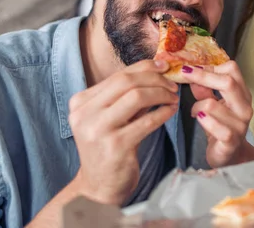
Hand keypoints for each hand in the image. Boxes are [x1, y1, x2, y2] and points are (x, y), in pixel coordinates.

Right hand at [67, 60, 178, 204]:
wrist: (99, 187)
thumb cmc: (108, 148)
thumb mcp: (110, 118)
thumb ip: (125, 96)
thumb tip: (156, 71)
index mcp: (80, 102)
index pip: (117, 75)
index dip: (144, 68)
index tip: (163, 67)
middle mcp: (84, 114)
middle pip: (126, 82)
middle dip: (155, 79)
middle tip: (172, 85)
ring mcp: (98, 130)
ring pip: (136, 97)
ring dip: (161, 94)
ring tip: (173, 98)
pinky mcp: (115, 146)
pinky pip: (146, 121)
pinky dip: (163, 113)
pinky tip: (171, 111)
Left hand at [180, 61, 253, 166]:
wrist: (229, 157)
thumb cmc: (221, 127)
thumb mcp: (212, 104)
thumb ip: (204, 89)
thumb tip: (190, 72)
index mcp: (242, 94)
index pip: (232, 69)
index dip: (211, 66)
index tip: (194, 69)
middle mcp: (244, 107)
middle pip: (228, 82)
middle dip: (202, 77)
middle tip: (185, 76)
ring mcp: (240, 125)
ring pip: (212, 104)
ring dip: (197, 106)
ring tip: (195, 111)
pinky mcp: (231, 141)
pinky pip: (214, 126)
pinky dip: (203, 121)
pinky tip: (199, 119)